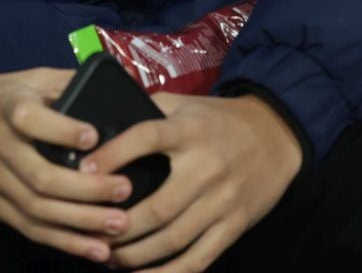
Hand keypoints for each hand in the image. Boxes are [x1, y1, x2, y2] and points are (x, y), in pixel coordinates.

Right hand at [0, 69, 135, 262]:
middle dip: (87, 189)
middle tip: (125, 190)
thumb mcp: (22, 79)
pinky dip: (65, 242)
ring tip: (120, 225)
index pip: (28, 120)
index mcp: (6, 108)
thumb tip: (112, 85)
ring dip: (82, 222)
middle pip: (40, 177)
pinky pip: (31, 229)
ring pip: (38, 210)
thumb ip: (62, 83)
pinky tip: (96, 250)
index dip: (61, 130)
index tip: (93, 135)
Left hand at [86, 93, 302, 270]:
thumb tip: (99, 118)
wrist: (277, 136)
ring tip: (109, 257)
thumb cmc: (217, 120)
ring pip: (175, 239)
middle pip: (158, 207)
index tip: (83, 169)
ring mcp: (223, 202)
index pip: (147, 138)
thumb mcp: (185, 104)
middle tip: (90, 232)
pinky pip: (200, 258)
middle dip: (119, 226)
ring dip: (137, 254)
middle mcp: (206, 168)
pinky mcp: (235, 225)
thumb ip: (148, 109)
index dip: (114, 154)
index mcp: (188, 132)